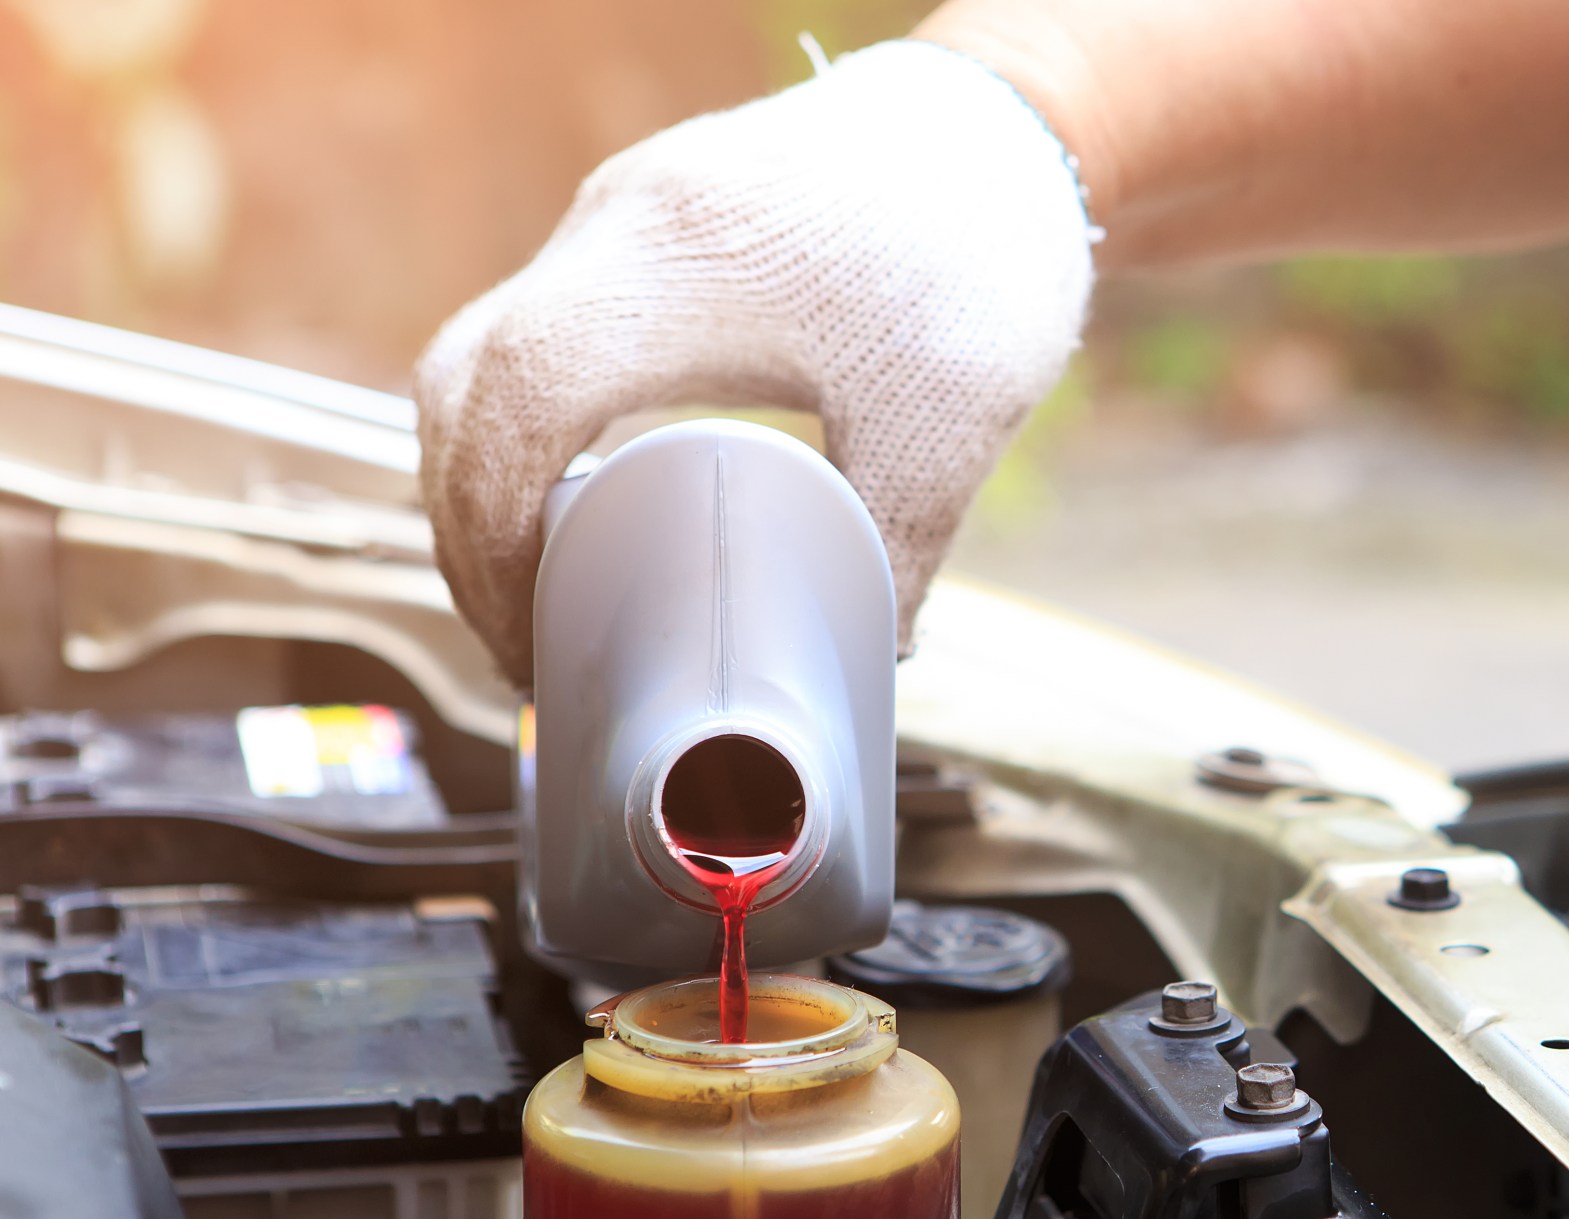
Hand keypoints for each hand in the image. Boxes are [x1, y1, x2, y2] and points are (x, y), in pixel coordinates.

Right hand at [414, 42, 1093, 682]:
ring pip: (486, 350)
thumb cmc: (977, 248)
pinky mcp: (646, 225)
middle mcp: (617, 228)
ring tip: (542, 595)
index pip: (517, 403)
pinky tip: (584, 504)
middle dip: (465, 524)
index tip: (528, 640)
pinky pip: (540, 328)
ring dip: (487, 474)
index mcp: (672, 270)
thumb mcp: (949, 422)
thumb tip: (870, 657)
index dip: (493, 535)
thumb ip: (899, 546)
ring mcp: (621, 217)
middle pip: (463, 382)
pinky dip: (531, 423)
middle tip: (524, 643)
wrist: (1007, 113)